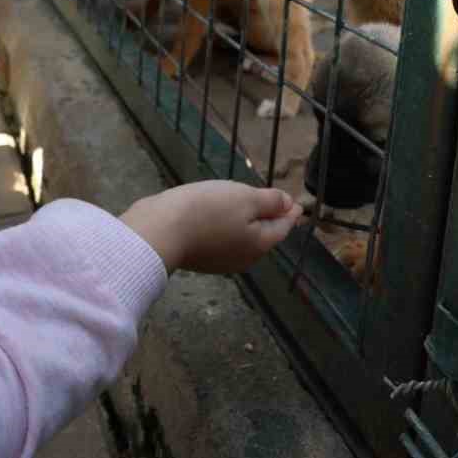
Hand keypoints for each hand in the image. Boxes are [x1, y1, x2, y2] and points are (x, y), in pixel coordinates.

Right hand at [120, 180, 301, 274]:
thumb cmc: (207, 211)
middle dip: (269, 219)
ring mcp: (219, 259)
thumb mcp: (244, 198)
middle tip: (274, 203)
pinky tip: (218, 215)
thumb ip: (270, 202)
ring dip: (246, 222)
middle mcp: (242, 257)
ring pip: (241, 238)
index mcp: (259, 244)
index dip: (290, 212)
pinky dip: (225, 226)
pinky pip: (220, 238)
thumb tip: (289, 204)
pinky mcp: (198, 255)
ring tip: (246, 206)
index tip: (297, 204)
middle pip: (263, 235)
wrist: (160, 230)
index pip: (283, 227)